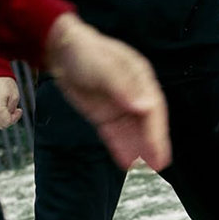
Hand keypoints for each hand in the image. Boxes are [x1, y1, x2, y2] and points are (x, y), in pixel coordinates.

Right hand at [0, 77, 22, 127]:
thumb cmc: (5, 82)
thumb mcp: (15, 96)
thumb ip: (12, 110)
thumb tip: (10, 116)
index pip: (7, 122)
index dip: (15, 118)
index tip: (19, 110)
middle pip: (0, 125)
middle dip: (9, 120)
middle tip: (14, 110)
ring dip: (2, 119)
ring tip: (7, 108)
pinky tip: (1, 107)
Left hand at [42, 13, 170, 171]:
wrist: (60, 49)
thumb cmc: (85, 51)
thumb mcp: (104, 66)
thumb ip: (123, 87)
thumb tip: (143, 106)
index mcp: (140, 77)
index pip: (153, 106)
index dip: (155, 128)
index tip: (157, 147)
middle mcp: (133, 93)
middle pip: (146, 122)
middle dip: (152, 143)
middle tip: (158, 165)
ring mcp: (119, 106)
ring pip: (132, 131)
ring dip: (139, 149)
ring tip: (146, 170)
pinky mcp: (104, 116)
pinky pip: (115, 134)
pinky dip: (120, 147)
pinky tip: (126, 162)